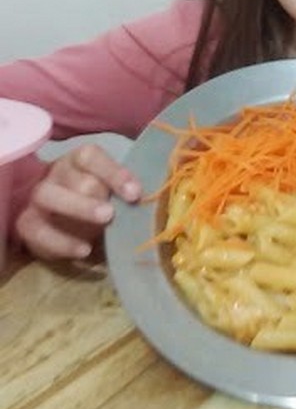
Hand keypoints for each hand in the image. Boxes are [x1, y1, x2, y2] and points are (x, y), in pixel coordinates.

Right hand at [15, 143, 141, 260]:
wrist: (62, 220)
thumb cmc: (97, 201)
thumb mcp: (112, 192)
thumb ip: (128, 193)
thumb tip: (156, 202)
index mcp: (79, 160)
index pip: (92, 156)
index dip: (113, 172)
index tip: (135, 193)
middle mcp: (57, 173)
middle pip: (71, 177)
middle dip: (93, 194)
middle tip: (111, 213)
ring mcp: (38, 197)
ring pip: (48, 196)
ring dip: (76, 209)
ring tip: (100, 225)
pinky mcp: (27, 223)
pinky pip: (37, 231)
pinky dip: (61, 242)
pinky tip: (83, 251)